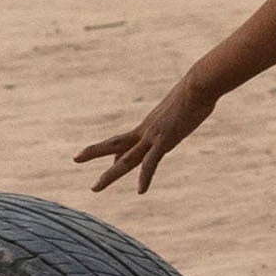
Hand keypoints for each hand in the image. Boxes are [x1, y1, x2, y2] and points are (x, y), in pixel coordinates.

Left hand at [76, 89, 205, 198]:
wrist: (200, 85)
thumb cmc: (199, 90)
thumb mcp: (187, 103)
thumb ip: (185, 108)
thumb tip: (195, 104)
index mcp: (151, 124)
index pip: (126, 140)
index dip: (114, 152)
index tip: (105, 160)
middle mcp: (147, 130)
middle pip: (115, 144)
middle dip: (94, 152)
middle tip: (74, 159)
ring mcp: (154, 136)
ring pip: (126, 159)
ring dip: (109, 175)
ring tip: (94, 187)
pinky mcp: (165, 140)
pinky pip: (151, 163)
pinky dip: (145, 177)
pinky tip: (141, 190)